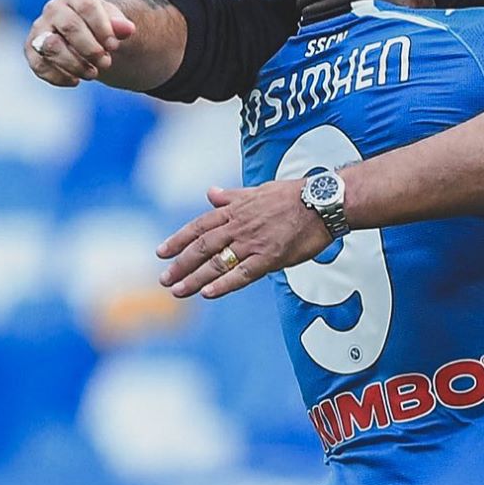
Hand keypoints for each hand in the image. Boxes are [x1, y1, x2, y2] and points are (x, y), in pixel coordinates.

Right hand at [25, 0, 135, 85]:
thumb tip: (127, 29)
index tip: (114, 46)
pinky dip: (58, 77)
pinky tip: (75, 81)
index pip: (87, 6)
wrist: (87, 37)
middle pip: (70, 26)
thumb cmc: (103, 27)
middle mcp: (53, 8)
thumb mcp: (115, 24)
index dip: (102, 28)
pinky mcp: (31, 50)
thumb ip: (121, 26)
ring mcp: (40, 29)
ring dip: (75, 64)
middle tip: (106, 63)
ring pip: (51, 46)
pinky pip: (39, 64)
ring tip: (93, 74)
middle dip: (91, 49)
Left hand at [157, 179, 331, 298]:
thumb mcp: (258, 190)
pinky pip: (243, 273)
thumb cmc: (293, 195)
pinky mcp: (270, 257)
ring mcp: (254, 242)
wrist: (322, 202)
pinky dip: (224, 284)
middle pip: (203, 247)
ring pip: (218, 262)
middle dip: (181, 264)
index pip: (199, 226)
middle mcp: (240, 226)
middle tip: (164, 279)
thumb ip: (232, 196)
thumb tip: (211, 193)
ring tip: (178, 291)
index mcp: (236, 210)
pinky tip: (208, 294)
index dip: (179, 240)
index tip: (161, 252)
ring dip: (195, 278)